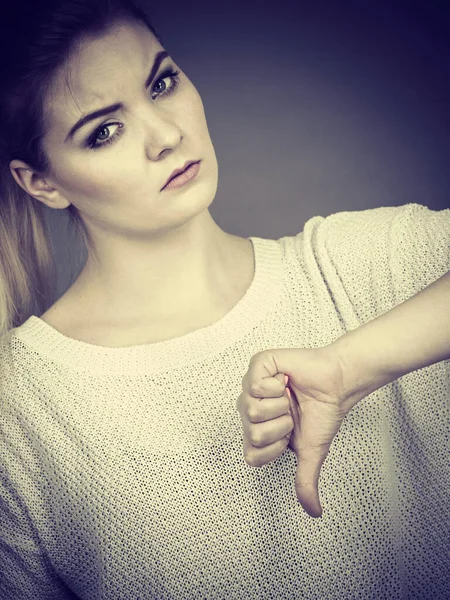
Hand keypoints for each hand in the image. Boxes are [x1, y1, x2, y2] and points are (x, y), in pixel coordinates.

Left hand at [236, 346, 359, 517]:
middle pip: (252, 432)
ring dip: (281, 405)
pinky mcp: (258, 365)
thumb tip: (315, 513)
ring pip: (252, 409)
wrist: (337, 384)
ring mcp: (250, 386)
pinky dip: (278, 385)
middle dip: (281, 425)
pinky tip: (285, 380)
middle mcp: (249, 409)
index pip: (251, 454)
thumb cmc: (322, 413)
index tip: (290, 435)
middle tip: (291, 412)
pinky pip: (255, 385)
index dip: (275, 447)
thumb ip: (305, 481)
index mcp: (257, 430)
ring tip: (289, 395)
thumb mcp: (311, 451)